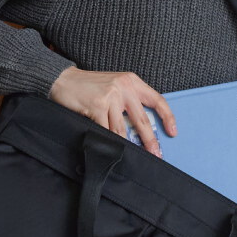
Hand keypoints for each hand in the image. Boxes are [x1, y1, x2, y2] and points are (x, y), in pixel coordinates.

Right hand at [48, 66, 176, 156]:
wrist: (63, 80)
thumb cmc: (90, 86)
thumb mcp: (114, 85)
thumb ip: (128, 101)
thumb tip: (142, 128)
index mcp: (132, 81)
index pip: (157, 100)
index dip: (167, 117)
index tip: (173, 132)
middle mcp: (123, 87)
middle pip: (142, 120)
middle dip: (150, 141)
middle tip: (156, 154)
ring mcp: (110, 97)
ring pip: (122, 130)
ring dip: (127, 146)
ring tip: (132, 157)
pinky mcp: (96, 107)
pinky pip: (106, 131)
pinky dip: (109, 142)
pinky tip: (111, 150)